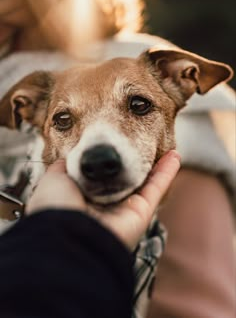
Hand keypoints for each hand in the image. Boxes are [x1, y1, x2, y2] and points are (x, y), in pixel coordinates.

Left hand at [26, 150, 179, 249]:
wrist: (68, 233)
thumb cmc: (57, 205)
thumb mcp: (54, 178)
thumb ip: (66, 165)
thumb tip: (72, 156)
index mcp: (82, 195)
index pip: (99, 174)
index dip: (108, 159)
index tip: (115, 143)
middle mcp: (104, 203)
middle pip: (124, 177)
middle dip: (134, 162)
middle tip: (144, 144)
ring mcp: (124, 208)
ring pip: (144, 181)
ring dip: (156, 165)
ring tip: (166, 146)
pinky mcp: (141, 211)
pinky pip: (157, 187)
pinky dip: (167, 172)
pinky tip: (175, 156)